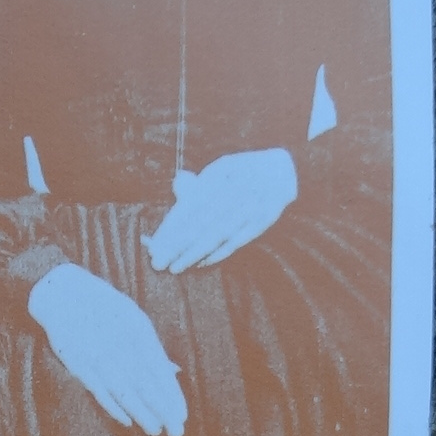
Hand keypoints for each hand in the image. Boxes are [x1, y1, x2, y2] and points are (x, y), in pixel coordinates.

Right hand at [28, 262, 186, 435]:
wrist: (62, 293)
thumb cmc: (104, 307)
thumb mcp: (133, 319)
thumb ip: (152, 347)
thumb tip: (174, 372)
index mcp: (138, 330)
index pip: (159, 370)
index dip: (171, 394)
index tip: (181, 415)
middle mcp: (120, 343)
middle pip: (145, 383)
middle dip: (162, 409)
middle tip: (176, 431)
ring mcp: (98, 354)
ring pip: (124, 390)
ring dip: (141, 412)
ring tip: (155, 429)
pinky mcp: (77, 363)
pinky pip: (99, 390)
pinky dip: (113, 406)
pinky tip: (127, 420)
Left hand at [144, 147, 297, 272]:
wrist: (281, 169)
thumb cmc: (241, 171)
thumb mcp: (219, 169)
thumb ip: (198, 182)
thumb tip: (178, 184)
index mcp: (220, 175)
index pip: (189, 206)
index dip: (171, 228)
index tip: (154, 245)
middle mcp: (234, 190)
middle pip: (199, 223)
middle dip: (177, 245)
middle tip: (159, 262)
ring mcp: (249, 207)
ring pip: (216, 235)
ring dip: (194, 253)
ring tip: (175, 267)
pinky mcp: (262, 220)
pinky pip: (236, 240)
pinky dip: (218, 253)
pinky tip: (201, 263)